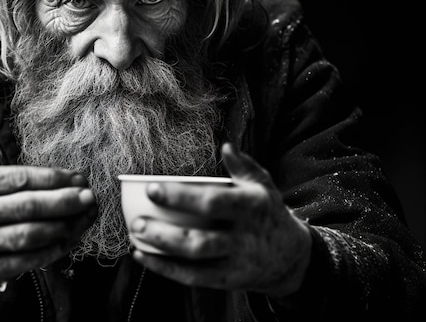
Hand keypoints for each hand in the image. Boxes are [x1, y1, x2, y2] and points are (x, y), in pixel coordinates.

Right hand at [0, 166, 96, 289]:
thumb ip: (21, 182)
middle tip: (89, 198)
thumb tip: (72, 181)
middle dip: (64, 202)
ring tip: (83, 218)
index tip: (80, 178)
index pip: (21, 178)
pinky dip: (54, 250)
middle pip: (27, 207)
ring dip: (64, 227)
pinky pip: (27, 260)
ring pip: (29, 236)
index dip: (55, 179)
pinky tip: (70, 239)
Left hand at [130, 143, 311, 297]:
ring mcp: (238, 261)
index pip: (213, 202)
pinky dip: (166, 268)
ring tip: (136, 234)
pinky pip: (194, 277)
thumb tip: (227, 147)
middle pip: (201, 238)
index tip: (151, 188)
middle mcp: (245, 237)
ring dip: (162, 248)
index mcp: (252, 206)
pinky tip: (143, 256)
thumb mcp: (263, 186)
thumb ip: (244, 166)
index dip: (181, 197)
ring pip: (196, 259)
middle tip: (136, 220)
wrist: (292, 258)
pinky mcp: (230, 280)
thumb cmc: (268, 213)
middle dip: (165, 231)